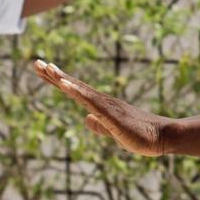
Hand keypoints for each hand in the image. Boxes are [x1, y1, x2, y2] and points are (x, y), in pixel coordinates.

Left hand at [33, 58, 172, 156]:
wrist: (163, 136)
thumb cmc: (140, 135)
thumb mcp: (114, 133)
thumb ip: (100, 125)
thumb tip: (86, 119)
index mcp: (101, 106)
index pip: (75, 90)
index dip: (58, 80)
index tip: (43, 69)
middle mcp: (102, 102)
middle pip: (74, 85)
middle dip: (54, 74)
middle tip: (36, 62)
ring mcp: (107, 107)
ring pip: (81, 90)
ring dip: (64, 80)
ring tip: (48, 69)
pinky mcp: (112, 116)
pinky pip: (92, 102)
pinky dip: (77, 92)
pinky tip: (65, 86)